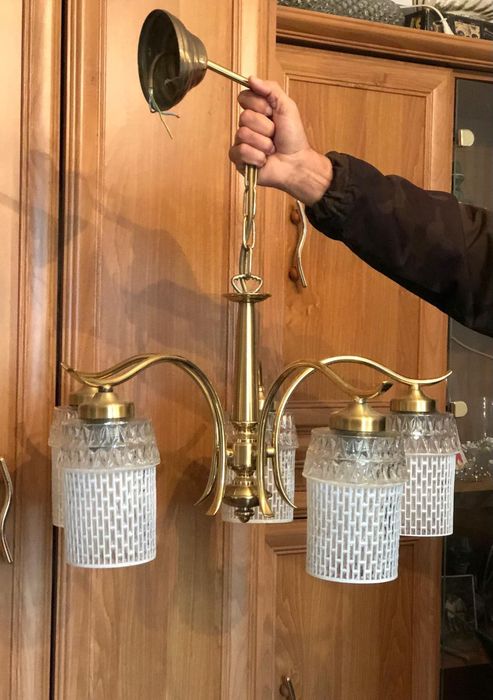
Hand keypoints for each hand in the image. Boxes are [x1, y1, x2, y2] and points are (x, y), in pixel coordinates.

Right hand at [229, 77, 332, 205]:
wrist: (297, 163)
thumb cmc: (293, 138)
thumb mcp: (287, 107)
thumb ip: (271, 90)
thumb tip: (251, 78)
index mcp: (256, 112)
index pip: (244, 97)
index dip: (260, 105)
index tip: (272, 113)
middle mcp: (247, 126)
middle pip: (245, 116)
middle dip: (265, 127)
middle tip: (274, 134)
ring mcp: (242, 143)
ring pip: (244, 134)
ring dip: (263, 143)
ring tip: (271, 149)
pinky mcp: (239, 160)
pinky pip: (240, 151)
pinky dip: (256, 156)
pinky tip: (264, 160)